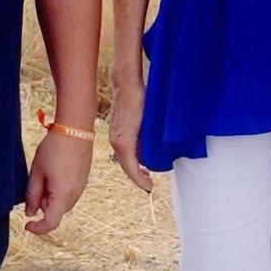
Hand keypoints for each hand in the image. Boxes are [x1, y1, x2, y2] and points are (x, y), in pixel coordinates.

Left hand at [24, 131, 92, 235]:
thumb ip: (32, 194)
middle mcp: (75, 194)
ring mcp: (81, 186)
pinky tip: (55, 171)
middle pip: (57, 212)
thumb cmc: (54, 148)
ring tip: (45, 175)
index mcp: (63, 195)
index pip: (51, 222)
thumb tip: (30, 212)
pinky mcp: (84, 178)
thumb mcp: (37, 171)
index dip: (37, 228)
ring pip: (63, 202)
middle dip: (43, 206)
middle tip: (36, 185)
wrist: (75, 128)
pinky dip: (60, 190)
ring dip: (52, 197)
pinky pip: (70, 192)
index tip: (27, 223)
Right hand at [108, 78, 151, 192]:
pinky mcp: (115, 129)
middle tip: (150, 184)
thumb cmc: (140, 99)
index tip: (150, 188)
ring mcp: (114, 135)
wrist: (126, 83)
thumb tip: (157, 156)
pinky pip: (123, 149)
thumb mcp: (149, 122)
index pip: (130, 169)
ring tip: (147, 173)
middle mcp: (115, 140)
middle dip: (137, 177)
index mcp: (123, 141)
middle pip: (126, 166)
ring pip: (124, 157)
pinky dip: (131, 157)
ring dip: (134, 166)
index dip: (140, 181)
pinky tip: (140, 156)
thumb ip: (150, 141)